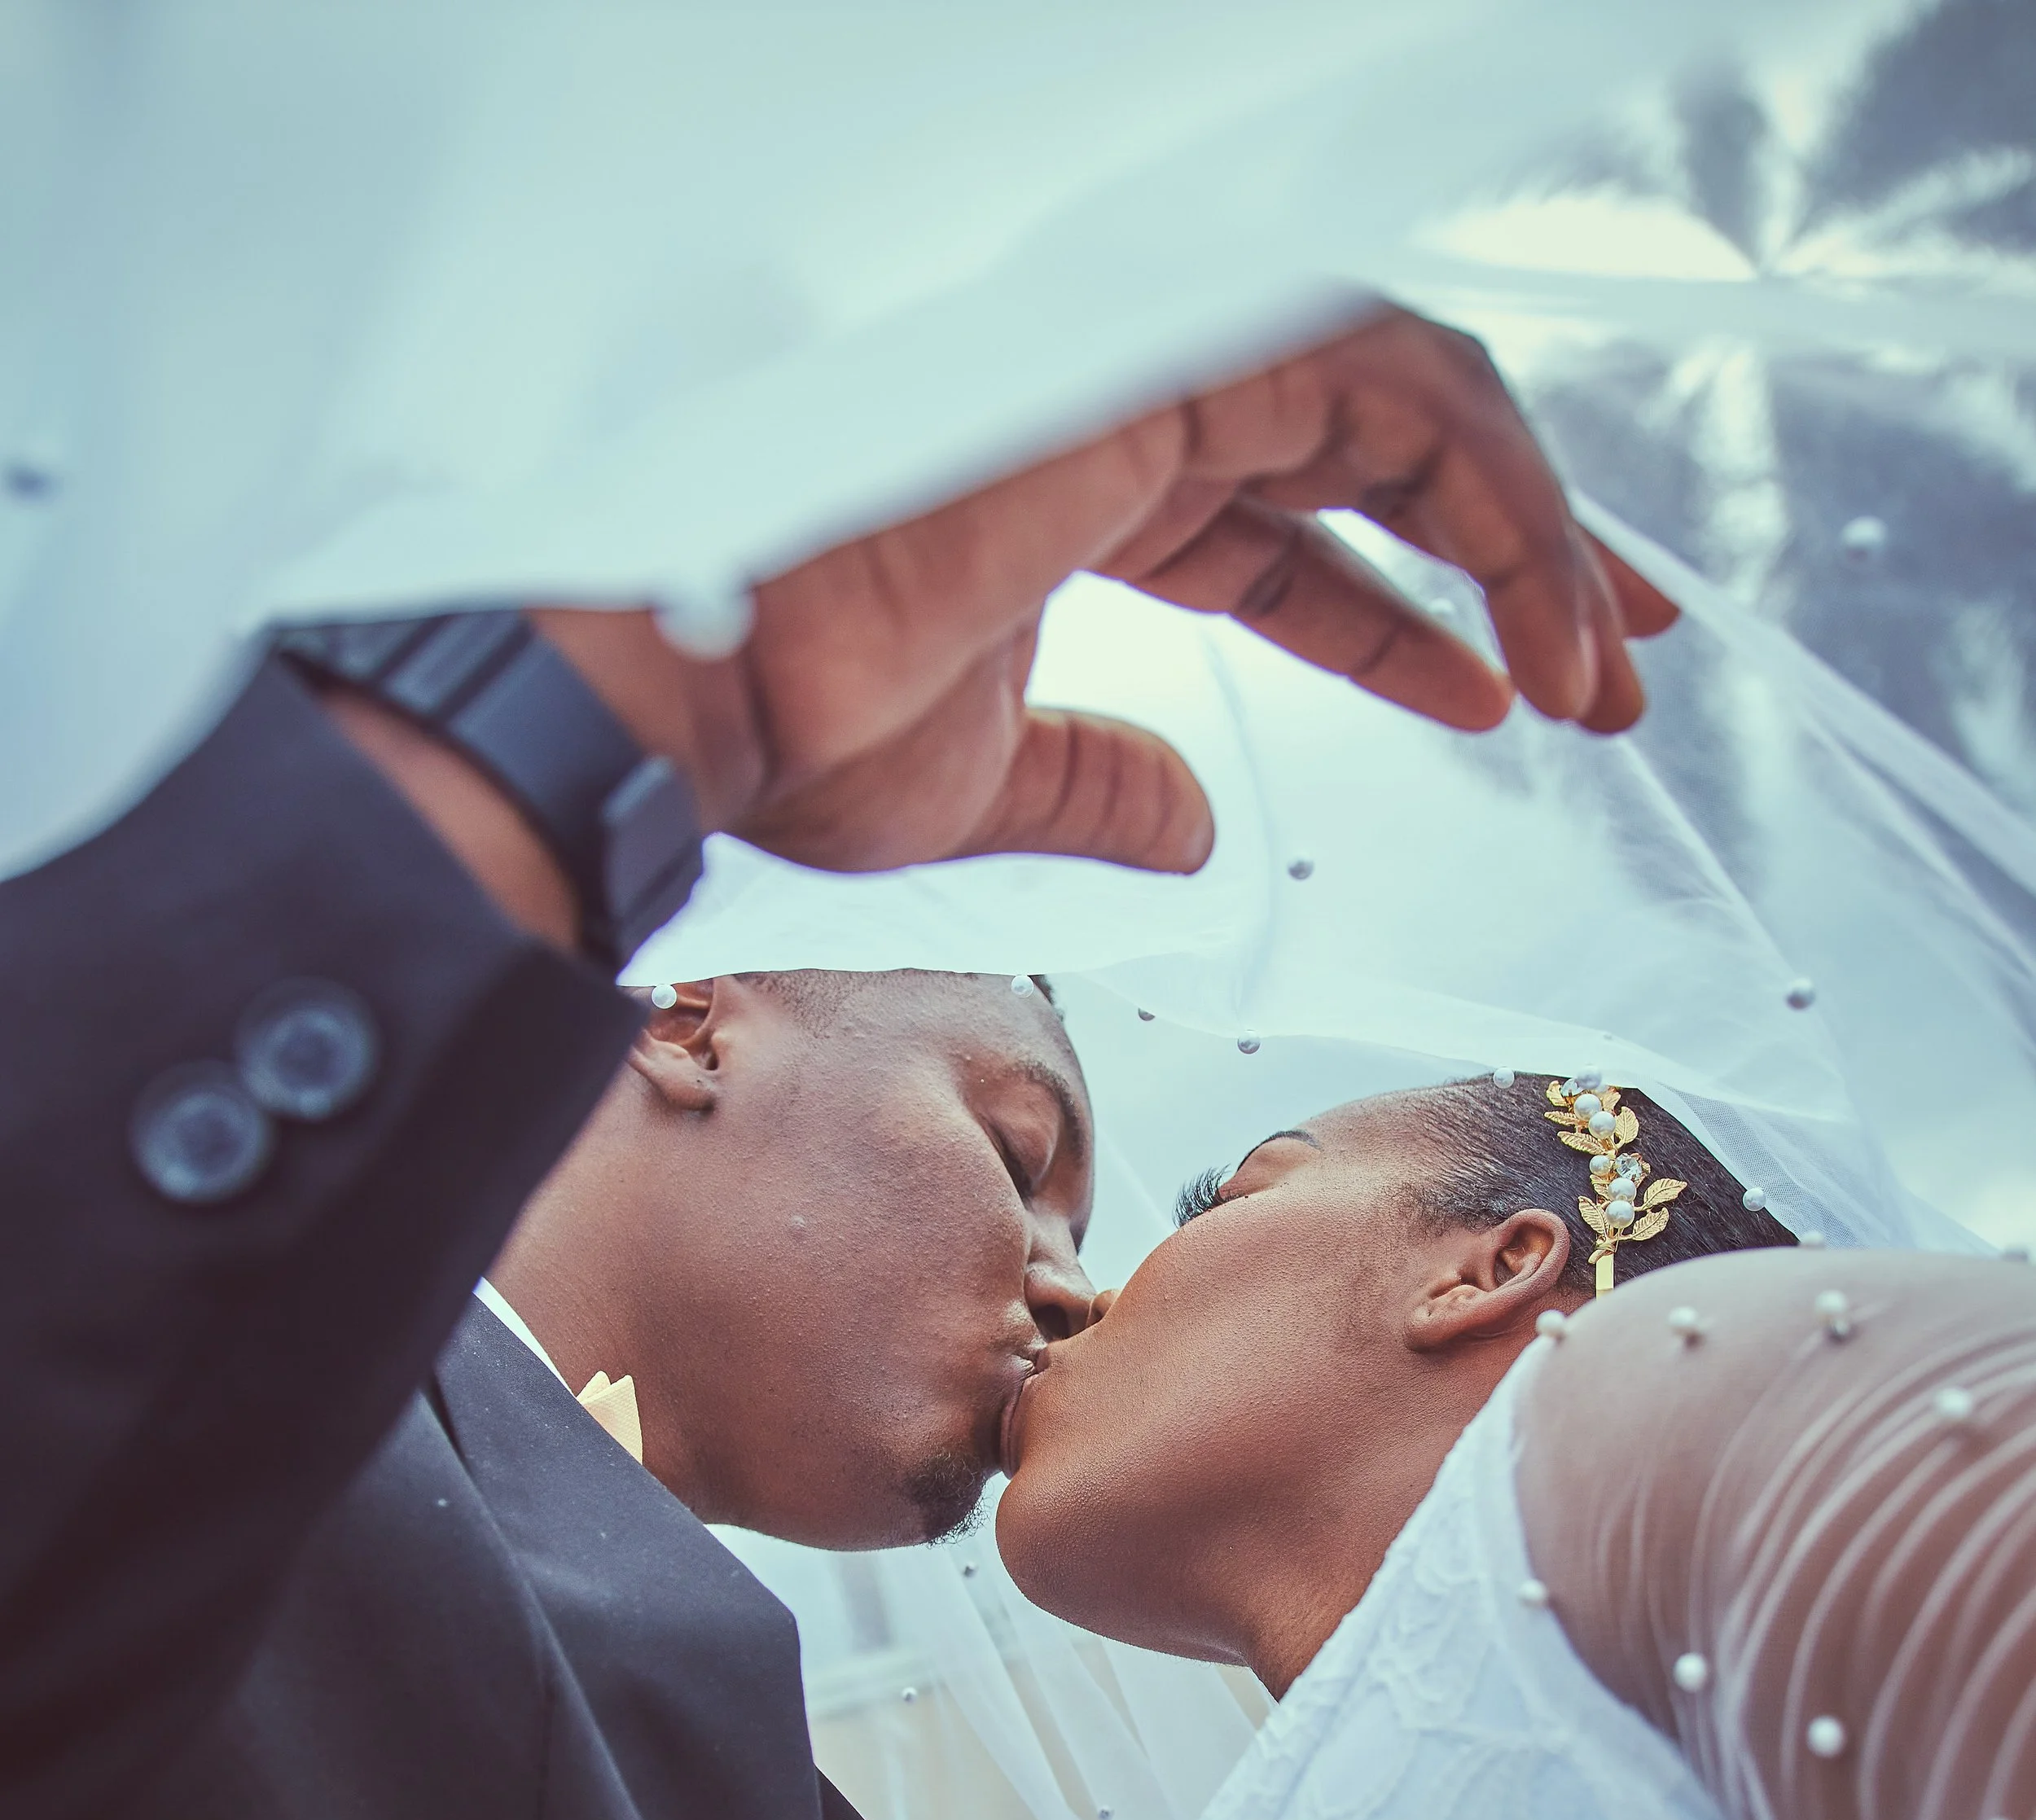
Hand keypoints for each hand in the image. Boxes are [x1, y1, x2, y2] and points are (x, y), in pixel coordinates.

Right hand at [537, 303, 1674, 885]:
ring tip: (1605, 667)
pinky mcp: (1168, 357)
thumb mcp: (987, 789)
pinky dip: (1491, 492)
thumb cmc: (781, 729)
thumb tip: (1194, 829)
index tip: (1515, 693)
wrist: (682, 685)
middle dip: (1522, 545)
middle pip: (1382, 443)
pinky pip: (1393, 389)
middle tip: (1623, 660)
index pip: (1295, 531)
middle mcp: (1131, 412)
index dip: (1413, 610)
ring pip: (1412, 400)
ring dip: (1531, 528)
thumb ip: (1103, 791)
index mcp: (1086, 492)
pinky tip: (1543, 616)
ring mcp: (1150, 368)